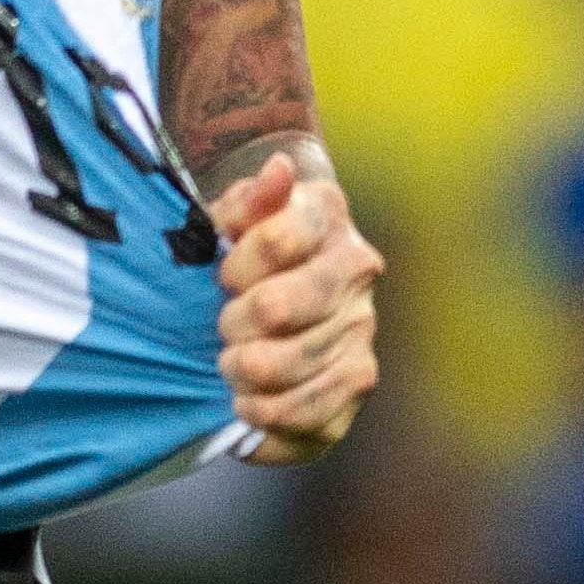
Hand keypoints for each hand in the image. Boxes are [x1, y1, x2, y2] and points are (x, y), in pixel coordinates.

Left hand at [210, 150, 381, 462]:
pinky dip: (273, 413)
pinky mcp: (358, 380)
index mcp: (324, 214)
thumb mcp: (227, 218)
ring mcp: (362, 326)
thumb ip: (246, 199)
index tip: (222, 277)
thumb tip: (280, 170)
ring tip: (228, 367)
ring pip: (298, 360)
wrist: (263, 302)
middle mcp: (356, 267)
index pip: (275, 238)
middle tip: (221, 328)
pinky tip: (247, 404)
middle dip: (237, 322)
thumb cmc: (237, 252)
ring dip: (250, 370)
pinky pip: (318, 409)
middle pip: (282, 305)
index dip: (236, 265)